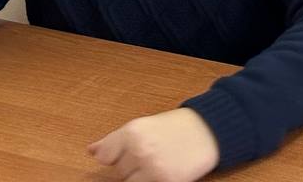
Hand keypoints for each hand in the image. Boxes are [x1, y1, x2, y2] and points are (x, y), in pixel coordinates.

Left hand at [88, 107, 219, 181]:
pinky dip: (152, 181)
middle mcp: (139, 149)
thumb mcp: (145, 126)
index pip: (104, 156)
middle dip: (132, 166)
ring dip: (141, 177)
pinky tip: (166, 171)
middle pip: (118, 172)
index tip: (131, 151)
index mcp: (132, 131)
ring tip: (160, 162)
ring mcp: (151, 168)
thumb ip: (116, 140)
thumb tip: (91, 150)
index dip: (117, 155)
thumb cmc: (178, 126)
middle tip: (154, 153)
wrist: (212, 130)